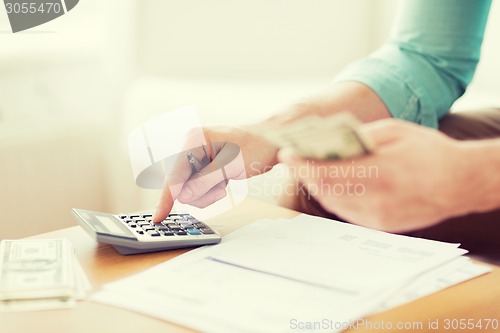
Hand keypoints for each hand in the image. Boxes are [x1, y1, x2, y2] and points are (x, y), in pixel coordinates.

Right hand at [153, 125, 278, 221]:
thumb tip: (183, 195)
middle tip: (221, 188)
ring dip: (208, 193)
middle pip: (181, 184)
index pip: (175, 173)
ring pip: (190, 190)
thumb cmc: (256, 145)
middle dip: (200, 192)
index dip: (166, 197)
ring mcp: (197, 159)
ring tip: (226, 182)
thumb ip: (205, 180)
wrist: (273, 141)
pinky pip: (200, 188)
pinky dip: (212, 191)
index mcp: (193, 139)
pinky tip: (225, 180)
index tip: (158, 216)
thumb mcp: (231, 164)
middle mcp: (191, 148)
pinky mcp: (204, 168)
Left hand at [278, 119, 473, 232]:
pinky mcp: (381, 226)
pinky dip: (333, 197)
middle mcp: (376, 200)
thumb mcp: (394, 132)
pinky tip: (330, 184)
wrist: (460, 183)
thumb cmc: (429, 152)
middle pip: (325, 190)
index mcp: (379, 172)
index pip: (326, 172)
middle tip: (295, 160)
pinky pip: (347, 212)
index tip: (287, 154)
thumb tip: (329, 140)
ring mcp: (378, 217)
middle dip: (305, 174)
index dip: (302, 164)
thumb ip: (360, 137)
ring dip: (316, 186)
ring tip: (308, 170)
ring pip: (332, 203)